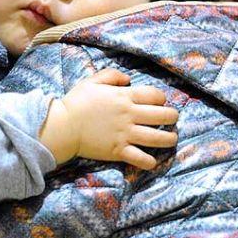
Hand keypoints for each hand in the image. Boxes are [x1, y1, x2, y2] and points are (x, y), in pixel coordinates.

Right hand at [40, 68, 177, 169]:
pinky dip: (150, 161)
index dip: (161, 97)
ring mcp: (125, 134)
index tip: (161, 101)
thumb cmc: (76, 102)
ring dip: (169, 139)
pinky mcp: (119, 151)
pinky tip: (153, 160)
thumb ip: (111, 75)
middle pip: (162, 116)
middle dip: (172, 116)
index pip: (154, 95)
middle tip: (173, 118)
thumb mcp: (92, 81)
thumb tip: (127, 79)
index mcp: (124, 97)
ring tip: (172, 138)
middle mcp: (129, 115)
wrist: (63, 126)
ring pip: (157, 138)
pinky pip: (140, 158)